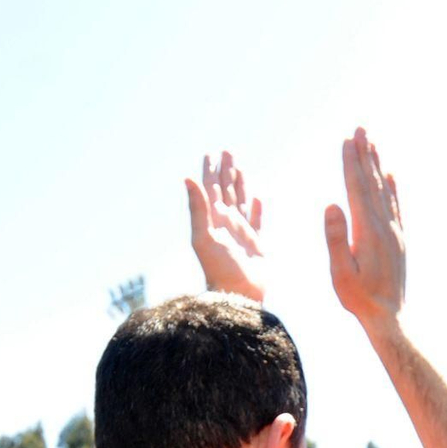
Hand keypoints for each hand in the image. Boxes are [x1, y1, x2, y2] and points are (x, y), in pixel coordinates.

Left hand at [185, 151, 264, 301]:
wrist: (238, 296)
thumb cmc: (219, 269)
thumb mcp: (204, 236)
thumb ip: (198, 208)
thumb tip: (188, 177)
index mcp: (212, 220)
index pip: (210, 189)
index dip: (210, 171)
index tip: (211, 153)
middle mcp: (226, 225)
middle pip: (226, 192)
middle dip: (227, 172)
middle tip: (228, 151)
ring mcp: (241, 234)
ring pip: (242, 202)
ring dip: (241, 185)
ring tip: (241, 168)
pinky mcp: (257, 245)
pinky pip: (257, 222)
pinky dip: (258, 209)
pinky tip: (258, 198)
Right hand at [324, 127, 403, 326]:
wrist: (389, 316)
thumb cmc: (359, 297)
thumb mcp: (341, 272)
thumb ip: (336, 238)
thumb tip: (332, 205)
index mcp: (368, 231)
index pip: (356, 189)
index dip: (350, 163)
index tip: (347, 140)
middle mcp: (385, 226)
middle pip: (372, 182)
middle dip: (365, 154)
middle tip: (361, 128)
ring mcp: (395, 231)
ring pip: (384, 190)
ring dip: (377, 165)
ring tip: (373, 142)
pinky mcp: (399, 239)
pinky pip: (395, 205)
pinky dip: (391, 187)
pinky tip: (389, 175)